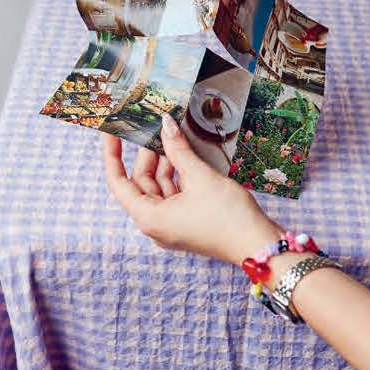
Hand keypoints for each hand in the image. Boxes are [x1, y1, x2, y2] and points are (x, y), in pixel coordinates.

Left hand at [100, 115, 279, 263]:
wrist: (256, 243)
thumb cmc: (228, 216)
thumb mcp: (201, 177)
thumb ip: (179, 151)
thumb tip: (166, 126)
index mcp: (149, 217)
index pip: (119, 183)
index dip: (113, 157)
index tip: (112, 134)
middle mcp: (155, 223)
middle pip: (142, 184)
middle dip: (150, 156)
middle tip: (158, 129)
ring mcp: (172, 224)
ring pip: (161, 188)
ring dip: (168, 164)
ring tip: (177, 139)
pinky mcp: (187, 222)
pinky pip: (175, 195)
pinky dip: (180, 176)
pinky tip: (190, 158)